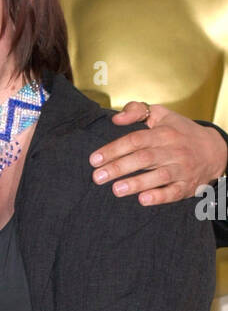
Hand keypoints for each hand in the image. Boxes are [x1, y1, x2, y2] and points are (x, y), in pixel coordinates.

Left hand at [90, 102, 227, 204]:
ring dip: (137, 183)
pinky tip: (143, 200)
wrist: (215, 151)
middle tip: (97, 177)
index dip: (114, 149)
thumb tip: (116, 118)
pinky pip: (173, 192)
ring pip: (158, 175)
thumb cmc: (181, 133)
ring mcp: (181, 169)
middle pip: (144, 158)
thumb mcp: (162, 115)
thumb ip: (137, 110)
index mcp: (164, 133)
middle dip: (119, 168)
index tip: (94, 160)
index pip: (135, 140)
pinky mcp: (186, 186)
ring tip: (116, 190)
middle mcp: (173, 150)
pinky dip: (159, 196)